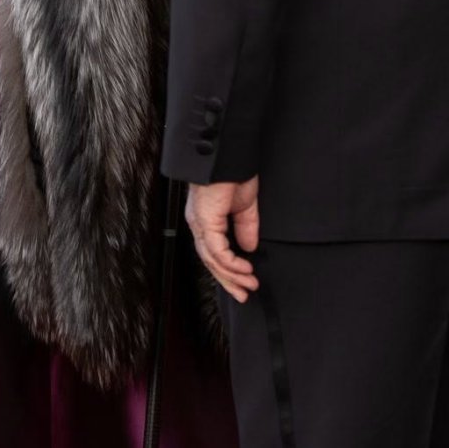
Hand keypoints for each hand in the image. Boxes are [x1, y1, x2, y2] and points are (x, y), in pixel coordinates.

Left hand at [185, 178, 260, 303]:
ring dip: (232, 275)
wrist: (226, 153)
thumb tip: (249, 247)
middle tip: (244, 294)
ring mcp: (200, 223)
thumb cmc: (232, 171)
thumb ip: (246, 226)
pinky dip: (231, 263)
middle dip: (228, 280)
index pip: (213, 253)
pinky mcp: (205, 221)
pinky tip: (245, 268)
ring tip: (249, 283)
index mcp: (206, 219)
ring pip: (212, 260)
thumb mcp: (244, 205)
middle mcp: (199, 223)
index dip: (228, 270)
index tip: (245, 283)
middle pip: (210, 261)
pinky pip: (217, 250)